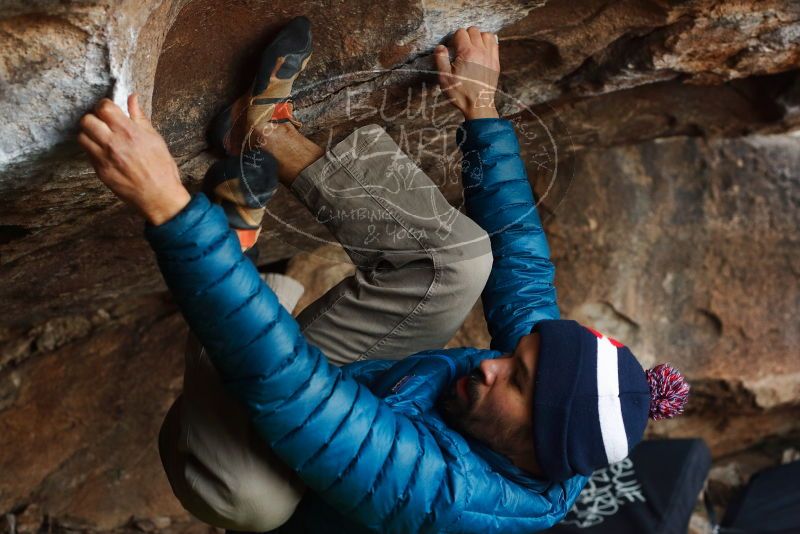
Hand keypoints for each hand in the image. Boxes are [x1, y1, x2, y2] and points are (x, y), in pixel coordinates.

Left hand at [78, 95, 190, 225]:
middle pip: (87, 120)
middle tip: (102, 123)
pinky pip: (88, 153)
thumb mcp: (155, 138)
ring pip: (82, 136)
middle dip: (94, 118)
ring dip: (89, 134)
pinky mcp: (100, 171)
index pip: (103, 108)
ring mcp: (104, 158)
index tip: (109, 110)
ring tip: (100, 137)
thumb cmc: (161, 167)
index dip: (104, 106)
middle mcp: (113, 143)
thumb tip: (132, 98)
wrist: (159, 195)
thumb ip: (139, 117)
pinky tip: (104, 152)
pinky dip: (93, 149)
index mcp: (129, 132)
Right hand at [434, 27, 499, 119]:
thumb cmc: (460, 93)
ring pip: (486, 34)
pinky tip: (482, 51)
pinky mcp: (496, 62)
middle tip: (460, 48)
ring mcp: (490, 56)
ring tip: (472, 47)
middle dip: (465, 36)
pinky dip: (488, 43)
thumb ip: (441, 59)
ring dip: (478, 38)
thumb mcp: (444, 78)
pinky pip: (495, 44)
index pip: (460, 33)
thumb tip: (440, 47)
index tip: (452, 49)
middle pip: (473, 30)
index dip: (453, 39)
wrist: (478, 105)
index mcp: (467, 53)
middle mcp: (480, 51)